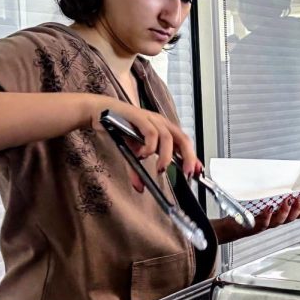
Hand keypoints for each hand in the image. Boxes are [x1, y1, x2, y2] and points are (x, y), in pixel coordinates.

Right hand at [82, 96, 200, 190]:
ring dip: (166, 156)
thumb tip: (140, 188)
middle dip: (189, 157)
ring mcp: (151, 119)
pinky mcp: (139, 117)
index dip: (193, 157)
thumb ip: (137, 170)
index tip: (198, 171)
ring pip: (168, 137)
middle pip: (183, 139)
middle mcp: (161, 123)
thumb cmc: (120, 127)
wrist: (101, 111)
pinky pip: (151, 133)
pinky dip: (149, 147)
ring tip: (160, 168)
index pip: (184, 143)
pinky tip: (142, 154)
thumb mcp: (131, 152)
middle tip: (187, 173)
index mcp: (163, 129)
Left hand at [212, 195, 299, 242]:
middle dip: (297, 208)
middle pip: (290, 218)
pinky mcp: (253, 226)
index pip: (296, 215)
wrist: (230, 226)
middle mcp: (273, 222)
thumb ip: (272, 196)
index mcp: (278, 216)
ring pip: (279, 220)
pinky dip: (266, 215)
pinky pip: (262, 222)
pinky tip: (269, 208)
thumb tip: (280, 180)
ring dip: (284, 210)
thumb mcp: (262, 202)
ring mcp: (264, 225)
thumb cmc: (246, 213)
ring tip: (287, 200)